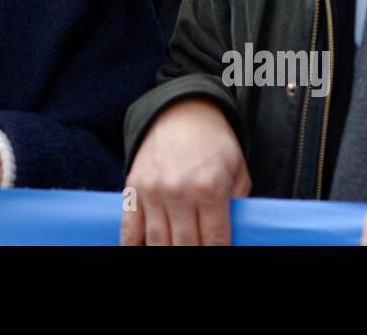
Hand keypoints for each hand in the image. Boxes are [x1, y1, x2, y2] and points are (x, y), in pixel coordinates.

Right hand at [121, 97, 250, 245]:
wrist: (181, 110)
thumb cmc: (213, 141)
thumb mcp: (237, 170)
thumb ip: (237, 206)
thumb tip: (232, 236)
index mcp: (210, 189)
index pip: (215, 241)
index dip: (219, 254)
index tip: (220, 256)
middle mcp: (180, 192)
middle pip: (186, 246)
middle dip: (194, 255)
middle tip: (197, 253)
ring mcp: (153, 191)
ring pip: (158, 242)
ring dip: (166, 253)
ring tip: (175, 252)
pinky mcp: (134, 188)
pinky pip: (129, 228)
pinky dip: (132, 246)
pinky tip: (141, 251)